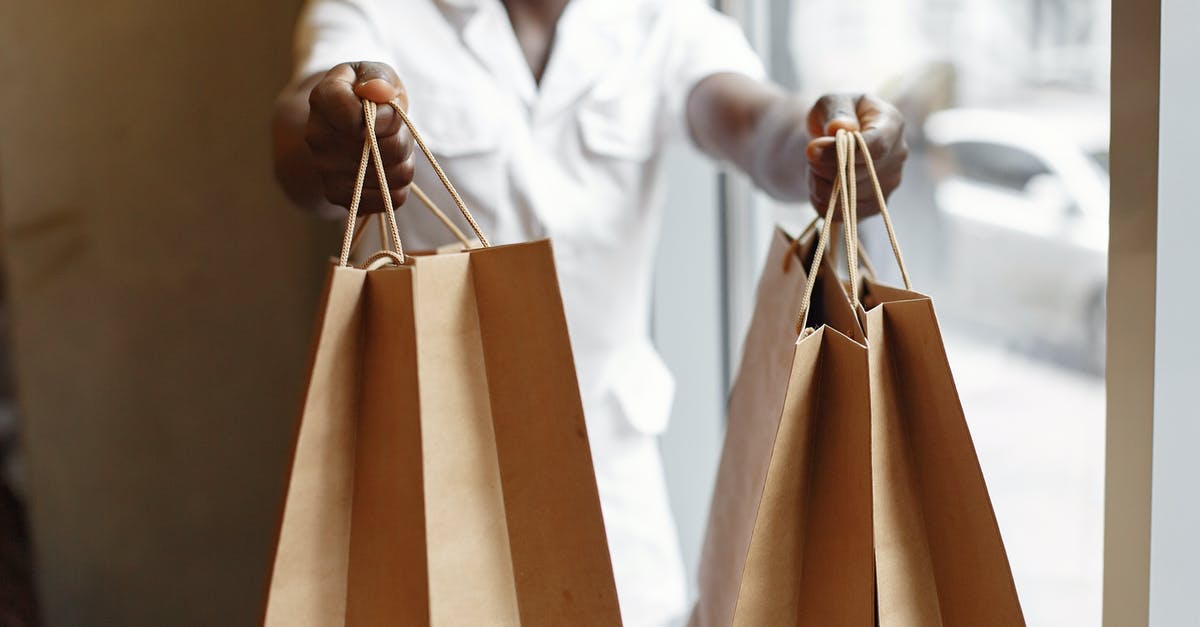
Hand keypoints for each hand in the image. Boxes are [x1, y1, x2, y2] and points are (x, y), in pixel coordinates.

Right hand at [305, 61, 413, 212]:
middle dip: (401, 137)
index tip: (385, 107)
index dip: (385, 115)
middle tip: (393, 128)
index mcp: (324, 98)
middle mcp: (318, 137)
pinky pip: (391, 198)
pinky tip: (385, 168)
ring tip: (388, 146)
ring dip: (402, 161)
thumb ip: (379, 77)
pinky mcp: (339, 196)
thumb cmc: (365, 96)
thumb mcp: (374, 73)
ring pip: (394, 175)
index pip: (358, 115)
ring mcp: (326, 170)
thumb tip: (379, 92)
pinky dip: (398, 185)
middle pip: (387, 148)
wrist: (340, 129)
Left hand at [805, 94, 906, 217]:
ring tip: (815, 166)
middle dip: (823, 166)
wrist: (834, 140)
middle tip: (810, 152)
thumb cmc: (836, 116)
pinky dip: (822, 201)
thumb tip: (841, 128)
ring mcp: (890, 183)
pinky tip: (819, 183)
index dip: (843, 152)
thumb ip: (836, 112)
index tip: (812, 149)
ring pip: (848, 197)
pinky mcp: (876, 205)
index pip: (876, 145)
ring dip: (820, 184)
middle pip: (859, 173)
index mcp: (892, 123)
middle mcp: (898, 155)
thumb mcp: (831, 103)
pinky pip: (843, 214)